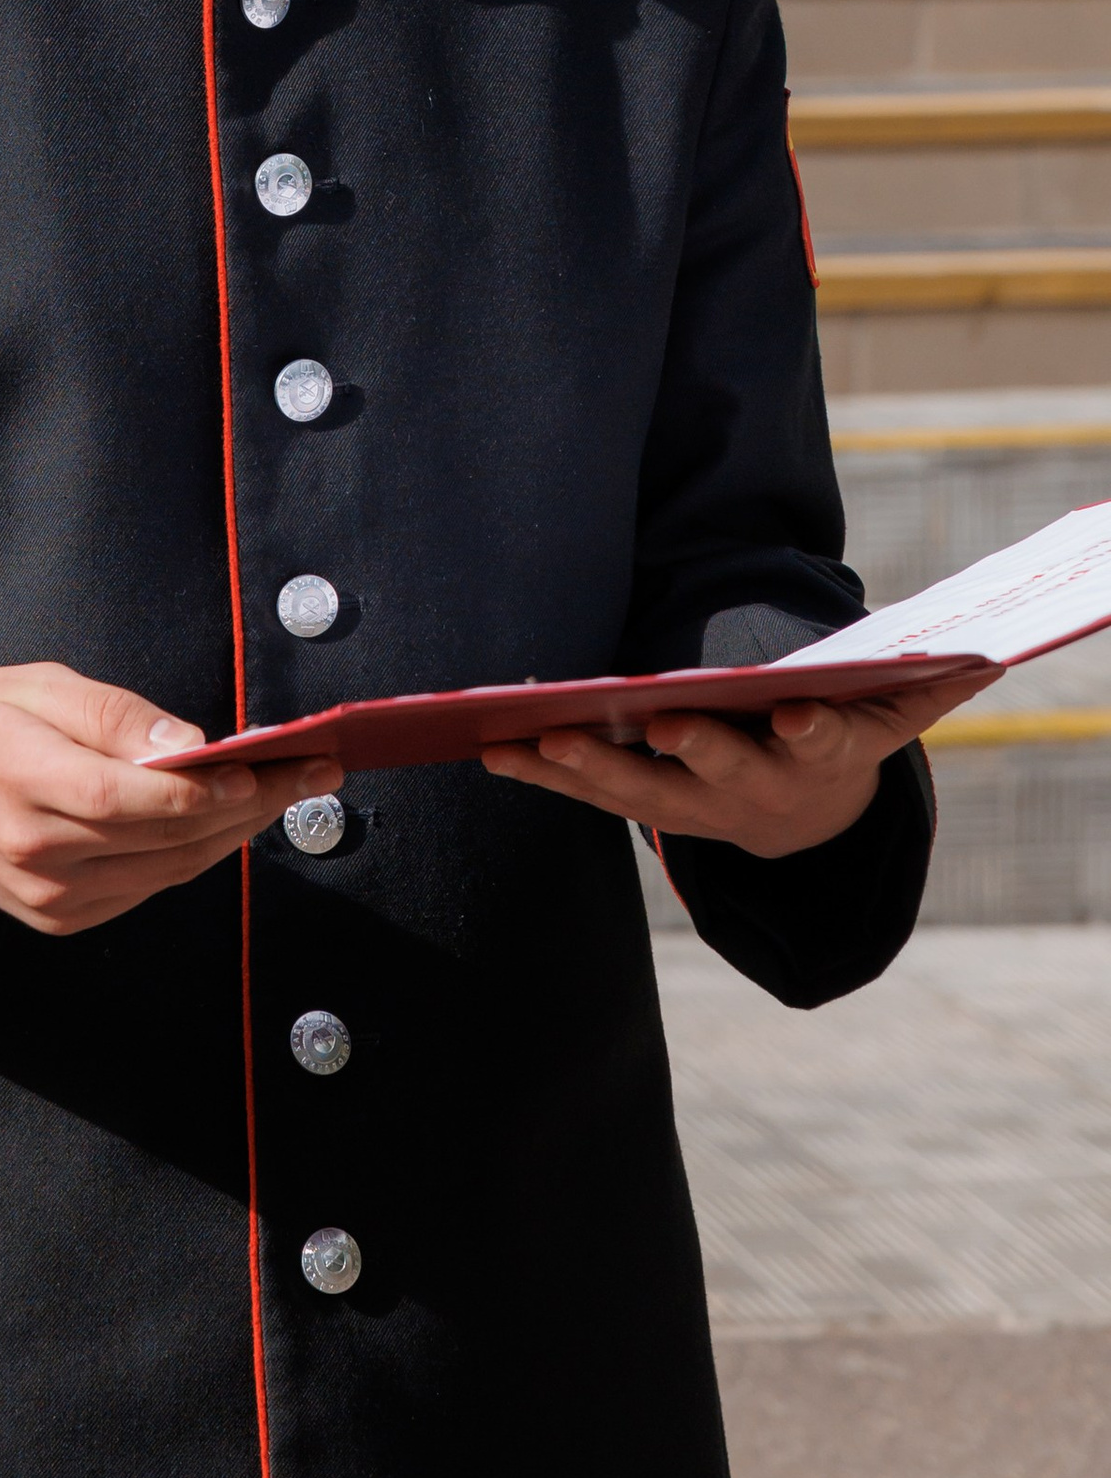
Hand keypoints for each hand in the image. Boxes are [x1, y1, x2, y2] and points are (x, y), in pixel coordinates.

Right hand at [0, 661, 340, 935]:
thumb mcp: (37, 687)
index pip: (129, 798)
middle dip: (249, 805)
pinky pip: (147, 889)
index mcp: (23, 780)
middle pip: (164, 838)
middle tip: (314, 770)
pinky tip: (228, 822)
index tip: (267, 767)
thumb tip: (191, 745)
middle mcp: (37, 853)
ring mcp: (49, 897)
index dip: (203, 790)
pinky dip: (193, 856)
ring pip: (168, 870)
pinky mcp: (60, 920)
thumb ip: (114, 715)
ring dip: (234, 834)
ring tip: (289, 791)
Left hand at [480, 664, 1000, 854]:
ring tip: (531, 740)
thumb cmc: (838, 733)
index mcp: (817, 757)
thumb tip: (984, 658)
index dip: (807, 732)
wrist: (802, 819)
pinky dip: (543, 773)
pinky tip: (493, 750)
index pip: (817, 744)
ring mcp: (694, 806)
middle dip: (689, 751)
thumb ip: (923, 689)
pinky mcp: (642, 803)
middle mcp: (753, 790)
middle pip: (717, 775)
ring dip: (585, 768)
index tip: (794, 715)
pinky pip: (587, 792)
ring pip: (637, 793)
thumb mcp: (887, 713)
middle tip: (655, 725)